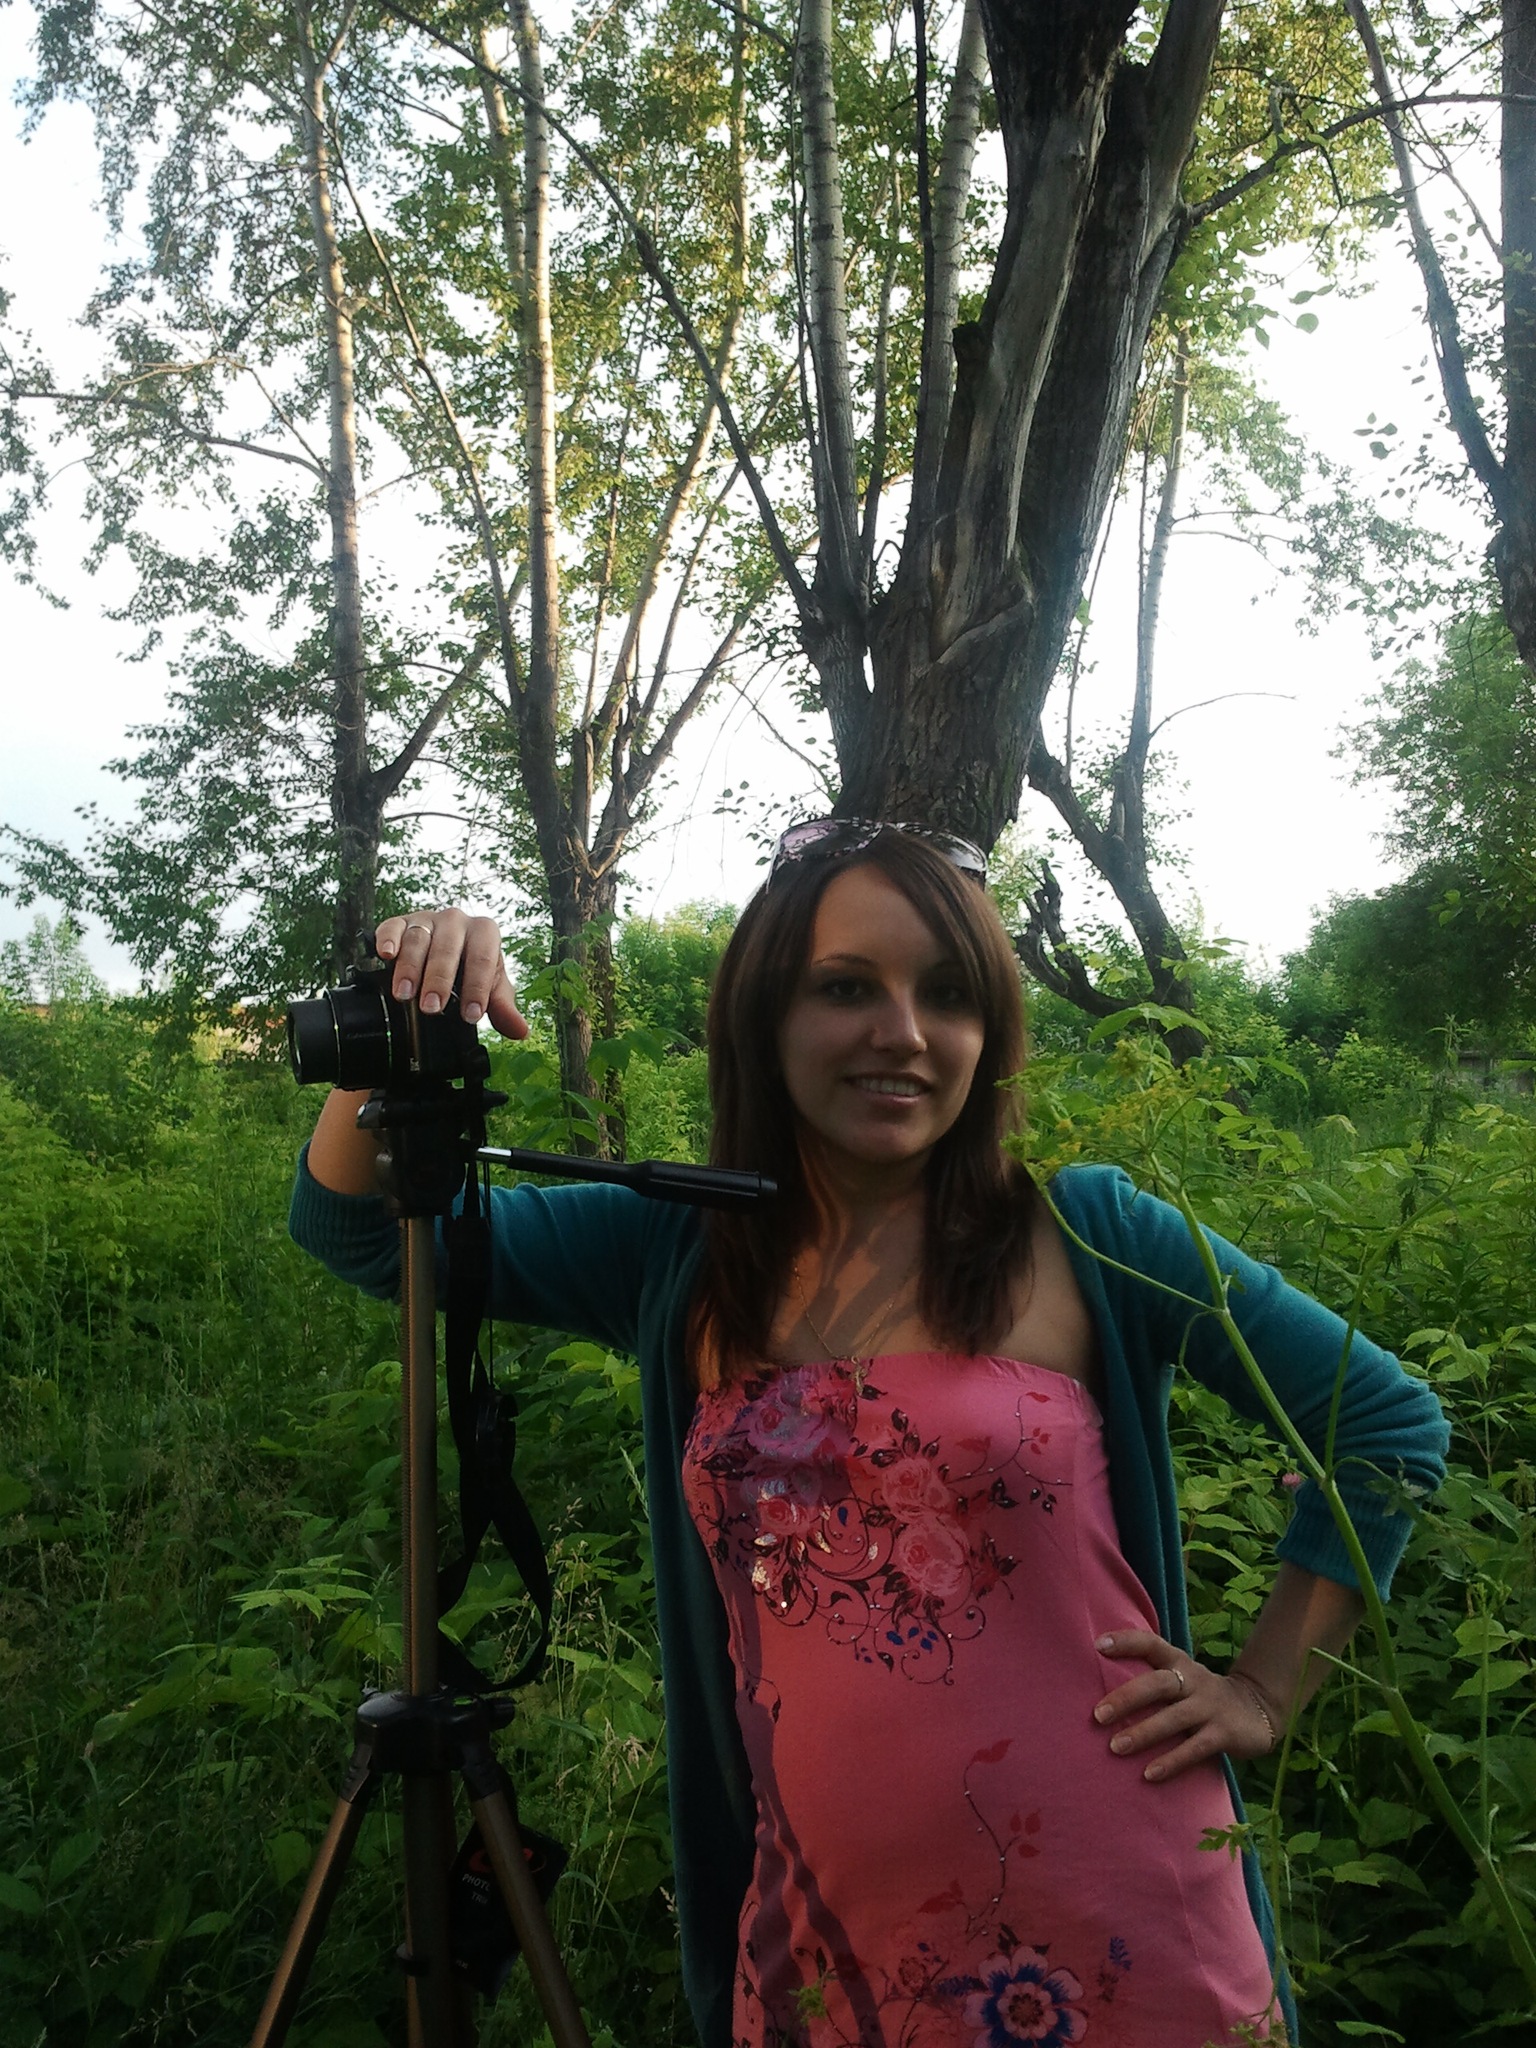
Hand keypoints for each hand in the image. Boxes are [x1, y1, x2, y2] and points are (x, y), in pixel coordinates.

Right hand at [373, 908, 527, 1039]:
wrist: (450, 947)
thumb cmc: (471, 968)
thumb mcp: (491, 987)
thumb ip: (503, 1007)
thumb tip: (519, 1031)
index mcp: (484, 931)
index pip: (483, 958)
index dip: (477, 988)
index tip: (471, 1015)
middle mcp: (456, 921)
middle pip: (447, 949)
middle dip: (439, 981)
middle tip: (432, 1008)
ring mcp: (427, 920)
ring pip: (418, 940)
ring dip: (410, 968)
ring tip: (405, 994)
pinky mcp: (401, 922)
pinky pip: (392, 927)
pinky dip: (388, 939)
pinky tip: (386, 955)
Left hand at [1092, 1628, 1279, 1782]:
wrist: (1257, 1710)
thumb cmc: (1201, 1695)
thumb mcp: (1181, 1679)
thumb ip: (1151, 1678)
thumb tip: (1098, 1690)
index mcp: (1179, 1663)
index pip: (1151, 1644)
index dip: (1126, 1642)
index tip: (1097, 1645)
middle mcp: (1193, 1680)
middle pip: (1158, 1683)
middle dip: (1126, 1698)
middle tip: (1098, 1715)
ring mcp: (1209, 1707)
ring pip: (1174, 1718)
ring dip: (1143, 1733)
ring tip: (1115, 1747)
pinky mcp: (1223, 1734)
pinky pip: (1194, 1749)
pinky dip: (1171, 1762)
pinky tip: (1148, 1774)